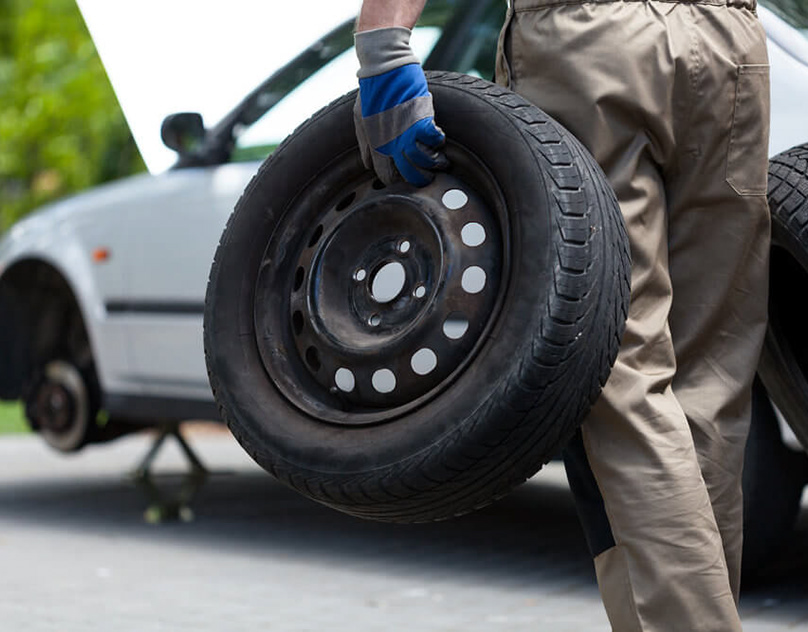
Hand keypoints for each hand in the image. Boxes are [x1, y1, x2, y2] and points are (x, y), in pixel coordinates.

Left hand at [354, 28, 448, 186]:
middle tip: (427, 177)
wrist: (384, 68)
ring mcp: (408, 133)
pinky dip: (439, 141)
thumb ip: (365, 145)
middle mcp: (392, 143)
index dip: (396, 180)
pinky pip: (435, 140)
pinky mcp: (422, 120)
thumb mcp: (360, 120)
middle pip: (409, 174)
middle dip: (419, 179)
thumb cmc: (371, 91)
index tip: (405, 176)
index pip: (386, 175)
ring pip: (426, 161)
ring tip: (440, 162)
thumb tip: (368, 165)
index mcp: (376, 145)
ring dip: (435, 163)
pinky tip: (438, 139)